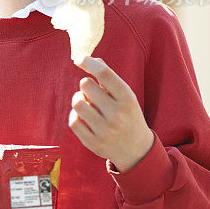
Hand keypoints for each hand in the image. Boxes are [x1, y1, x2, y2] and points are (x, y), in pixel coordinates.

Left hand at [68, 56, 154, 171]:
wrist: (136, 150)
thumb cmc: (127, 114)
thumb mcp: (125, 95)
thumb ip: (108, 77)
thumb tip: (90, 58)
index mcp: (127, 99)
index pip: (104, 74)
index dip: (89, 62)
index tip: (80, 59)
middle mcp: (117, 115)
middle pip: (86, 85)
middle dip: (85, 84)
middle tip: (91, 91)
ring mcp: (105, 131)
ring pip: (77, 103)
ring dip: (78, 99)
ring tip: (86, 102)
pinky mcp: (93, 143)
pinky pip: (73, 121)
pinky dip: (75, 115)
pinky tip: (83, 117)